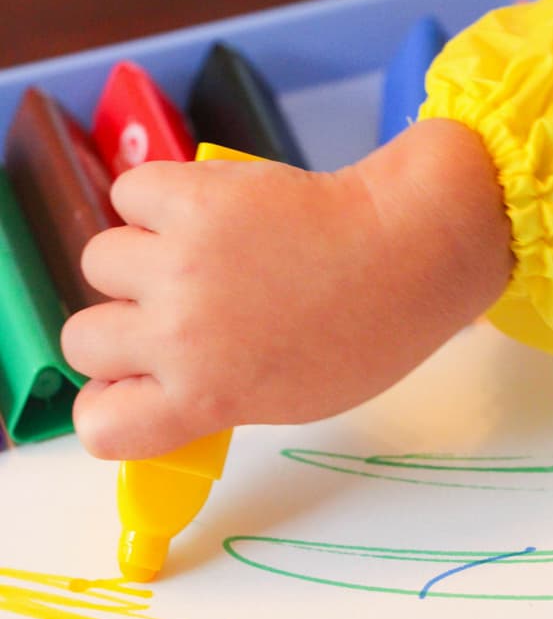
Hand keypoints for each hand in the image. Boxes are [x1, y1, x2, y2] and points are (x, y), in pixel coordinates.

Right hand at [61, 121, 511, 459]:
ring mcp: (178, 260)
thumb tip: (160, 380)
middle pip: (81, 340)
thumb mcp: (287, 401)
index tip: (134, 383)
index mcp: (202, 397)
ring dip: (136, 257)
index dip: (112, 402)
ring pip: (98, 260)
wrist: (406, 252)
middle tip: (170, 309)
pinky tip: (200, 209)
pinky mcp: (191, 197)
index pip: (98, 426)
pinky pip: (130, 193)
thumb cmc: (363, 335)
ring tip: (194, 251)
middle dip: (120, 328)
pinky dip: (155, 199)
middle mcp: (176, 333)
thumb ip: (210, 397)